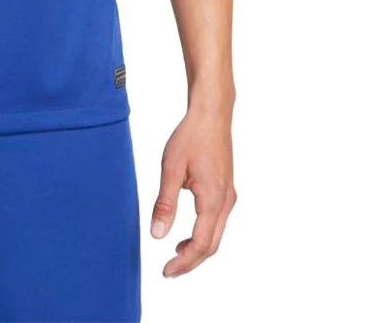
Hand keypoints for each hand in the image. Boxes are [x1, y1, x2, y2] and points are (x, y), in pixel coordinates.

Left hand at [150, 107, 236, 277]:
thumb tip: (157, 235)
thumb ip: (165, 203)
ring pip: (216, 235)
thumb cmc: (190, 137)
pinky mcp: (226, 191)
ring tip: (175, 254)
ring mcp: (228, 197)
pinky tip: (187, 234)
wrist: (212, 115)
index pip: (200, 244)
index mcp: (213, 199)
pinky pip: (216, 222)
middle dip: (191, 261)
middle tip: (169, 271)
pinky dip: (203, 235)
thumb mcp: (171, 169)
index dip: (183, 262)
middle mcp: (226, 202)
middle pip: (211, 245)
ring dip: (197, 249)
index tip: (166, 271)